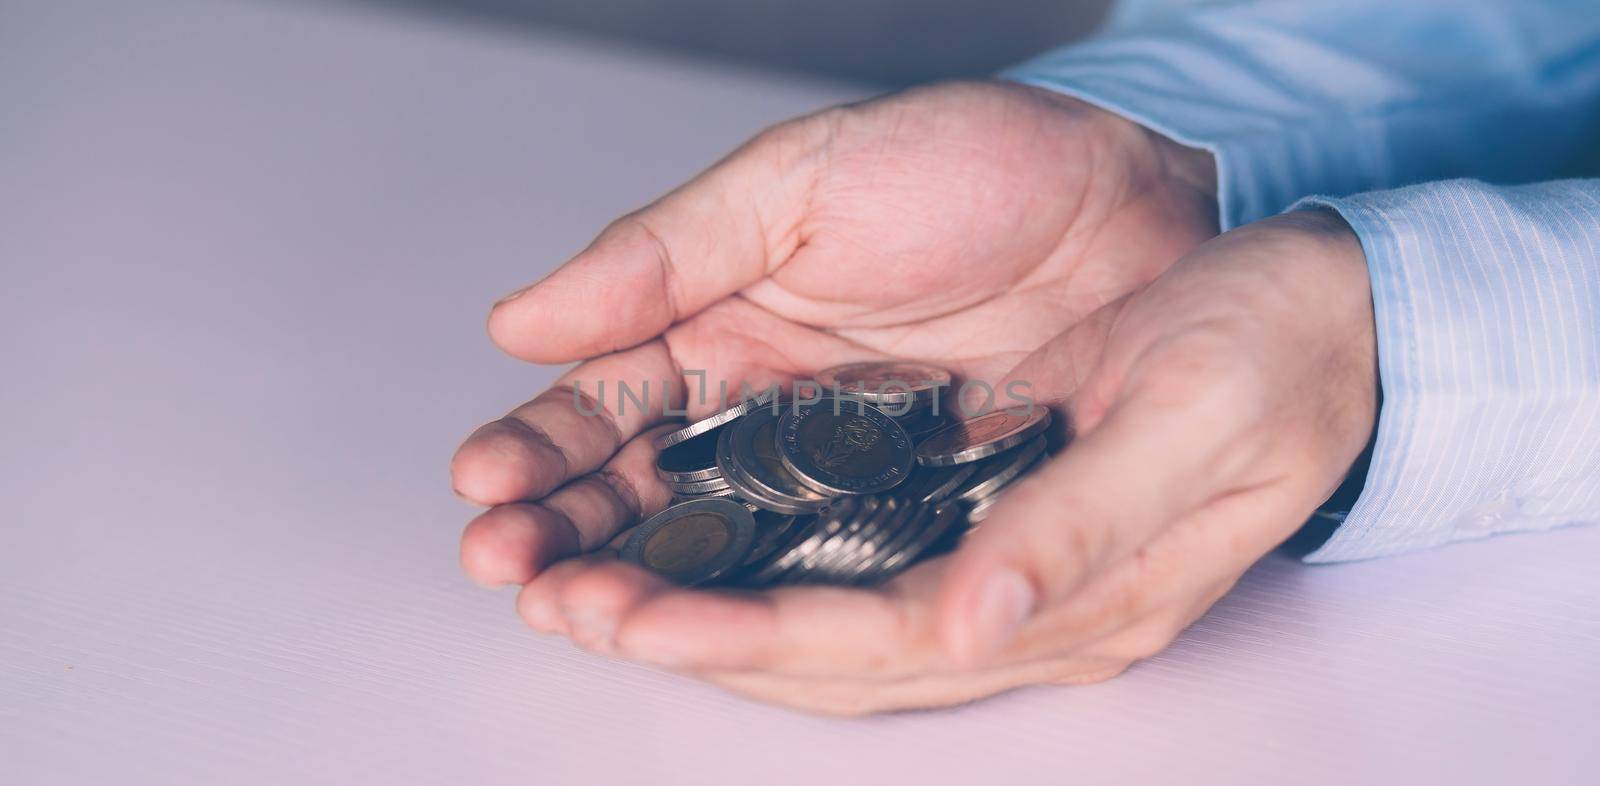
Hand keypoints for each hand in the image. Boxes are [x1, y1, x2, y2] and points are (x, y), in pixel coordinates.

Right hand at [449, 81, 1224, 709]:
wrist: (1140, 196)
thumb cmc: (974, 165)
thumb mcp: (801, 185)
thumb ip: (664, 254)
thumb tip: (521, 319)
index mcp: (721, 327)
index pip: (601, 405)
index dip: (538, 448)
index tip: (487, 486)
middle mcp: (767, 415)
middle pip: (643, 496)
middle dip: (569, 537)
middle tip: (518, 572)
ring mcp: (840, 477)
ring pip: (724, 549)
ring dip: (648, 586)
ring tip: (585, 612)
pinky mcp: (920, 519)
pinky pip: (835, 575)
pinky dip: (772, 604)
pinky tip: (714, 630)